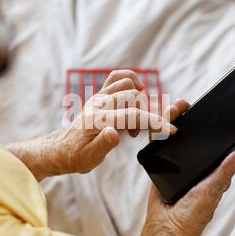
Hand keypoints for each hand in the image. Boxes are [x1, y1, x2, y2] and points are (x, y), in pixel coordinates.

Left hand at [55, 69, 176, 173]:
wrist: (63, 148)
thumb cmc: (77, 156)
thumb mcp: (89, 158)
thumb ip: (102, 145)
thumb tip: (114, 133)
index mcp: (97, 120)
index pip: (132, 116)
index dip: (154, 122)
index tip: (171, 130)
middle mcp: (98, 103)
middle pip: (133, 98)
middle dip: (145, 115)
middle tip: (135, 136)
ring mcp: (99, 96)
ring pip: (128, 85)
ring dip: (138, 102)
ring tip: (132, 124)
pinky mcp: (100, 95)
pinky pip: (117, 77)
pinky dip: (131, 79)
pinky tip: (139, 90)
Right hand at [129, 99, 234, 235]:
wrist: (166, 228)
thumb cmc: (192, 216)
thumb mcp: (213, 189)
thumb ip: (225, 169)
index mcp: (208, 169)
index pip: (209, 141)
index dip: (207, 124)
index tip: (205, 109)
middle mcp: (191, 165)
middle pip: (189, 135)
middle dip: (185, 117)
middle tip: (184, 104)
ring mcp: (173, 164)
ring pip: (172, 138)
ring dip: (171, 121)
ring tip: (172, 109)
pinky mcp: (158, 167)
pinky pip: (157, 148)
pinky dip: (157, 135)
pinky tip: (158, 124)